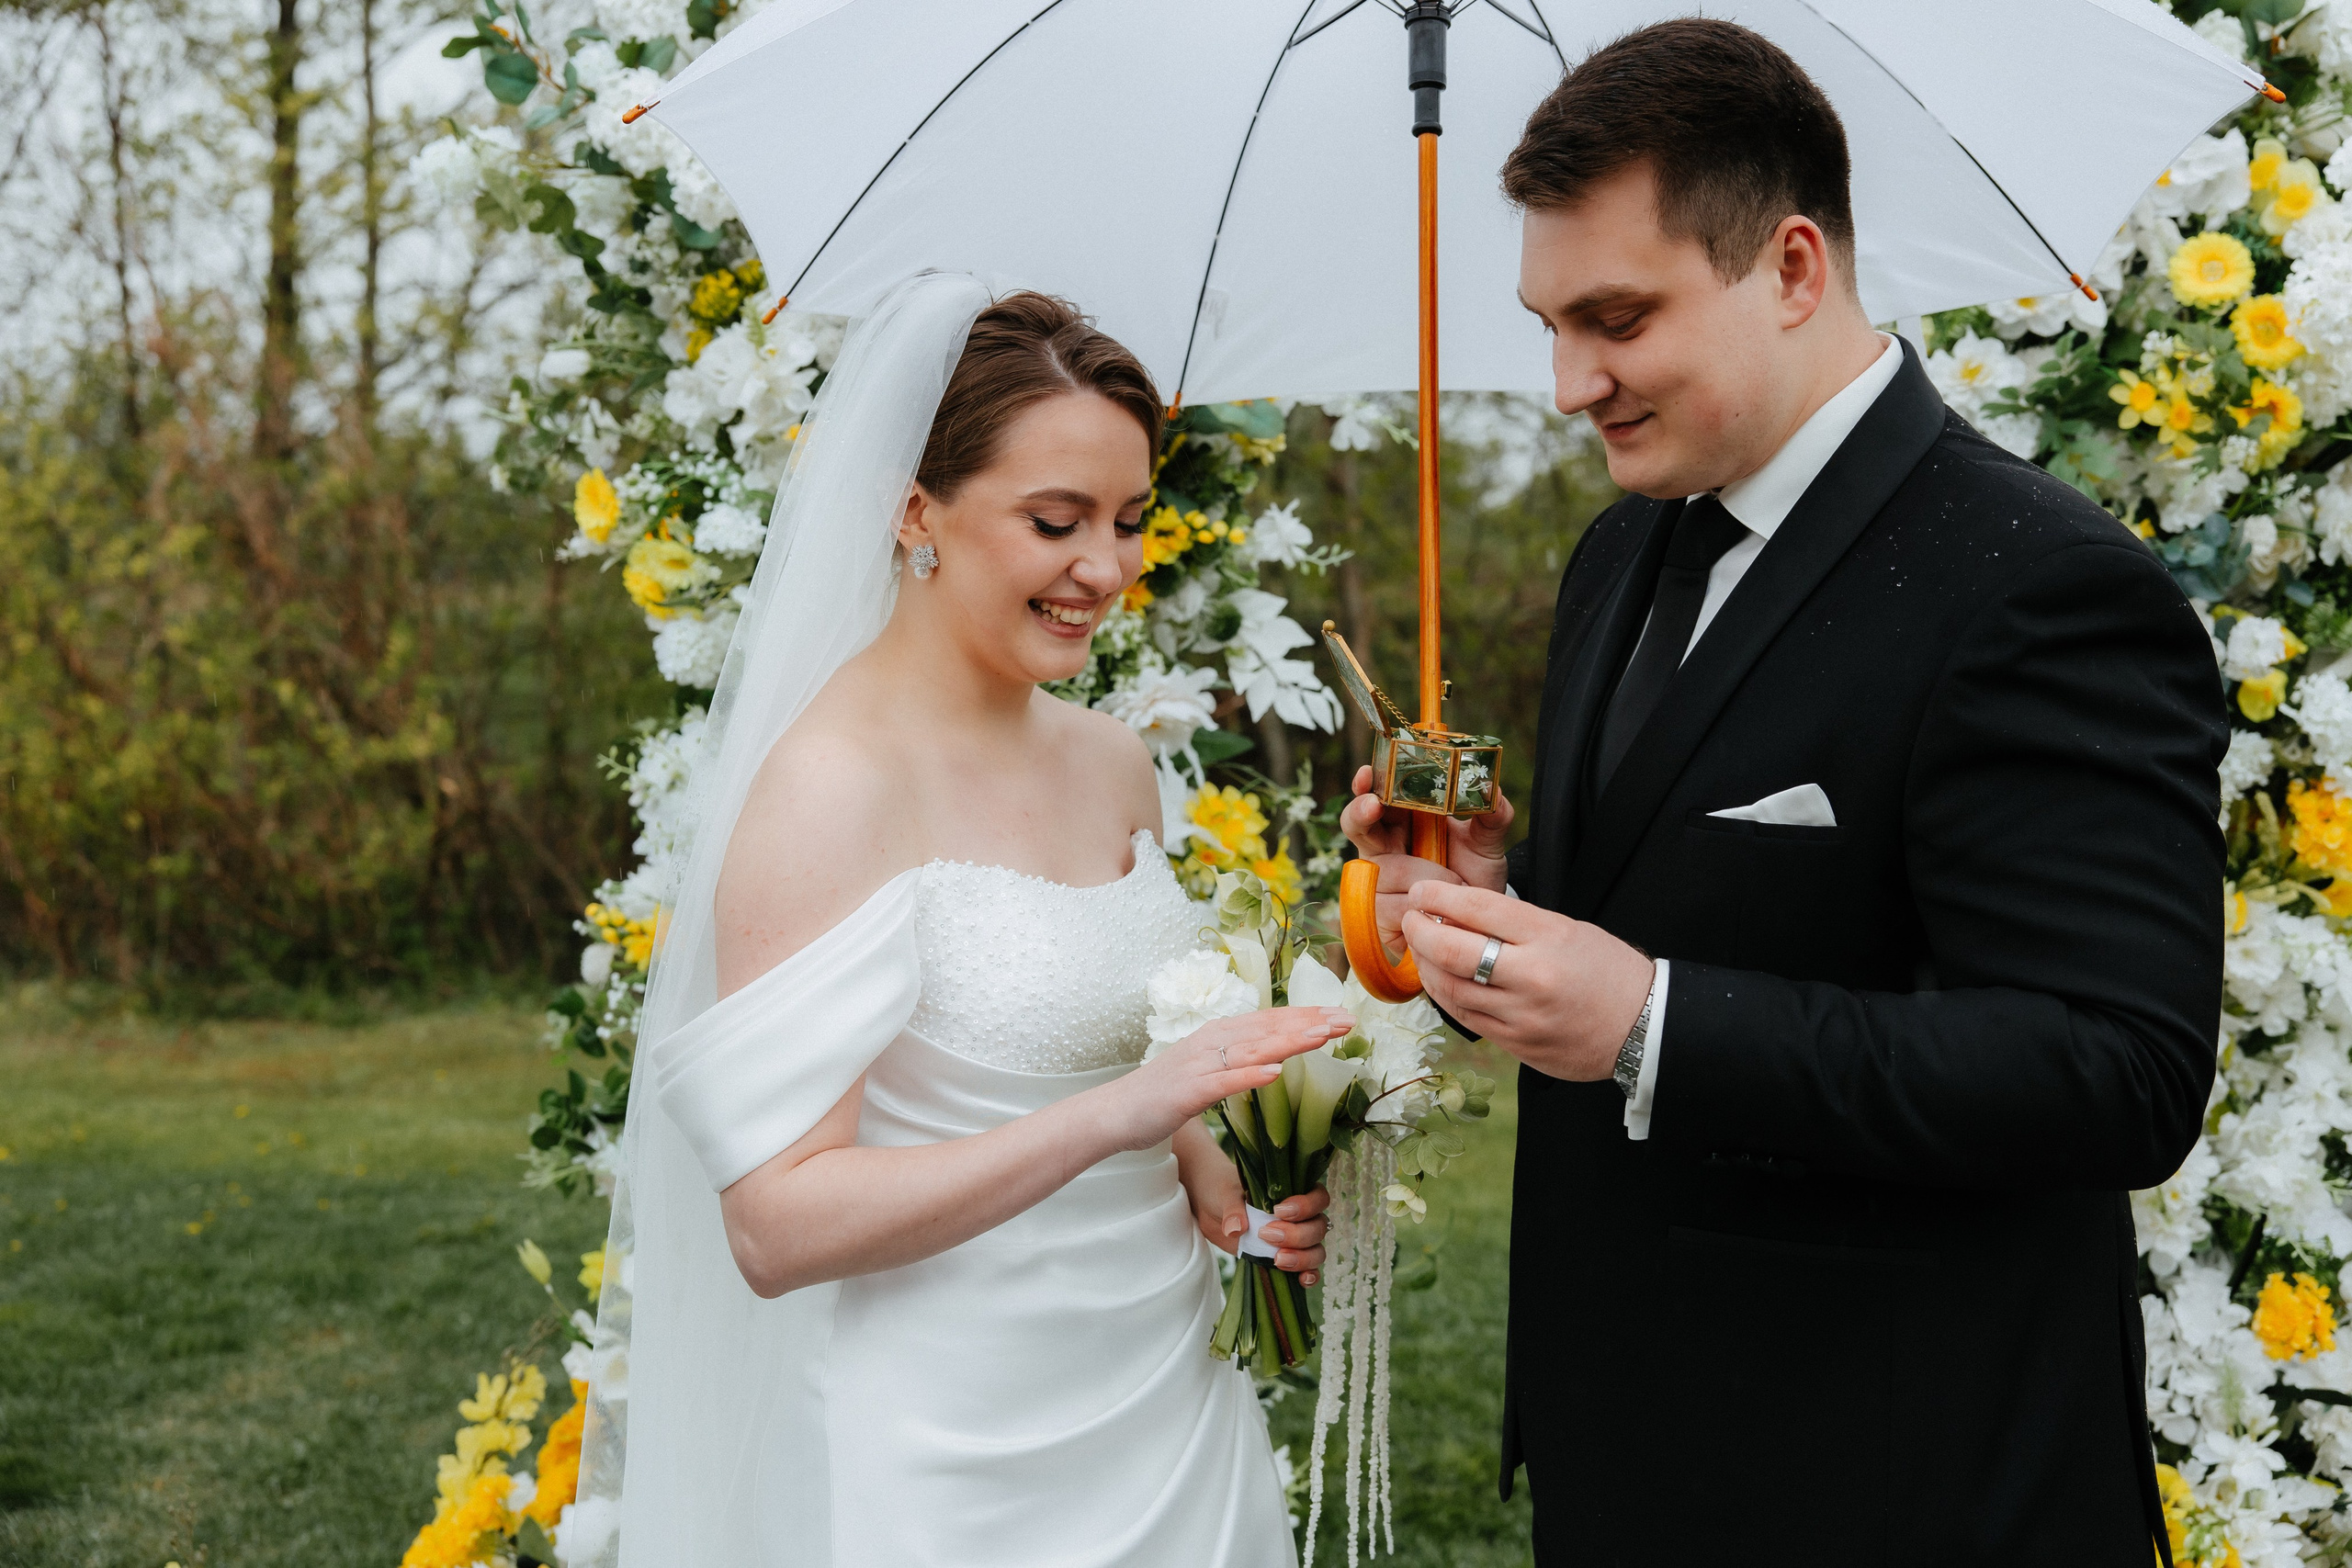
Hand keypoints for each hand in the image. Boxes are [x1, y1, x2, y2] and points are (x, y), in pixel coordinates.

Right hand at [1099, 1007, 1354, 1153]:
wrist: (1114, 1113)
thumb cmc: (1162, 1095)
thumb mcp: (1206, 1070)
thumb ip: (1236, 1059)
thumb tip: (1271, 1055)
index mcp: (1217, 1036)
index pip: (1269, 1021)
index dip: (1305, 1015)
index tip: (1339, 1014)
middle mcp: (1210, 1043)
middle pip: (1267, 1029)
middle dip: (1308, 1023)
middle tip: (1347, 1020)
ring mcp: (1198, 1066)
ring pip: (1251, 1050)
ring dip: (1289, 1041)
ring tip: (1322, 1036)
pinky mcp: (1186, 1093)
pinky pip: (1223, 1083)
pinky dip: (1249, 1076)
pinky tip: (1275, 1073)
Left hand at [1174, 1125, 1329, 1284]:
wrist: (1209, 1204)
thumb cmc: (1223, 1190)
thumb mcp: (1225, 1194)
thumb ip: (1232, 1209)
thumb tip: (1236, 1230)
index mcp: (1293, 1191)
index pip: (1318, 1198)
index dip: (1306, 1206)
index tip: (1279, 1212)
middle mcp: (1300, 1215)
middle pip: (1318, 1227)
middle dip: (1297, 1235)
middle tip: (1266, 1235)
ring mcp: (1294, 1237)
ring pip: (1315, 1249)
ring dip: (1302, 1258)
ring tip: (1277, 1259)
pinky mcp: (1285, 1256)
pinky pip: (1308, 1268)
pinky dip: (1308, 1274)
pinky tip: (1301, 1280)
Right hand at [1338, 765, 1514, 949]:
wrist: (1475, 925)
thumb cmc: (1473, 876)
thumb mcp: (1485, 845)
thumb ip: (1490, 816)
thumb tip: (1492, 787)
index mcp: (1402, 823)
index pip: (1376, 796)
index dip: (1366, 785)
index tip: (1368, 774)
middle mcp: (1383, 848)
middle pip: (1356, 825)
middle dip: (1363, 812)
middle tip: (1373, 805)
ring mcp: (1376, 882)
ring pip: (1389, 869)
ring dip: (1427, 875)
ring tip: (1456, 883)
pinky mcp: (1376, 915)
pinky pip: (1392, 906)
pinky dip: (1422, 907)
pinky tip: (1439, 911)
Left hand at [1398, 881, 1652, 1081]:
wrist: (1645, 1027)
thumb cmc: (1607, 971)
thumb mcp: (1568, 930)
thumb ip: (1516, 923)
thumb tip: (1458, 913)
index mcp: (1549, 937)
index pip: (1479, 908)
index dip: (1439, 896)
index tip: (1422, 891)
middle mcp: (1532, 976)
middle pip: (1453, 951)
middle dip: (1420, 931)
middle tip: (1411, 918)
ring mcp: (1522, 1016)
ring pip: (1451, 989)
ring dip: (1426, 965)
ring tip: (1421, 948)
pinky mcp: (1517, 1045)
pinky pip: (1466, 1017)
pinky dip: (1446, 995)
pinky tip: (1440, 979)